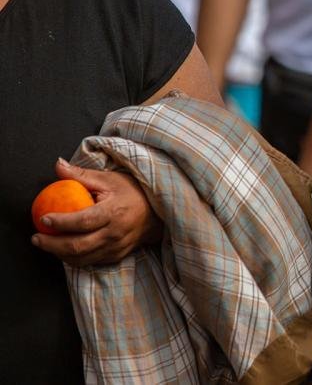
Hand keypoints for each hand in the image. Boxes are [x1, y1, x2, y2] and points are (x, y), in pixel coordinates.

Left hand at [31, 159, 160, 266]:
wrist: (158, 211)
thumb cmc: (132, 192)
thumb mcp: (108, 179)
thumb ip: (81, 175)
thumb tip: (57, 165)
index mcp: (115, 212)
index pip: (83, 221)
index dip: (61, 222)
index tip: (44, 219)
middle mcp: (116, 233)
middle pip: (78, 246)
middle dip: (52, 244)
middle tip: (37, 238)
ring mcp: (117, 247)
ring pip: (82, 258)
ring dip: (60, 254)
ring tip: (46, 244)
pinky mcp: (117, 256)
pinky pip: (91, 262)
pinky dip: (74, 258)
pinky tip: (64, 250)